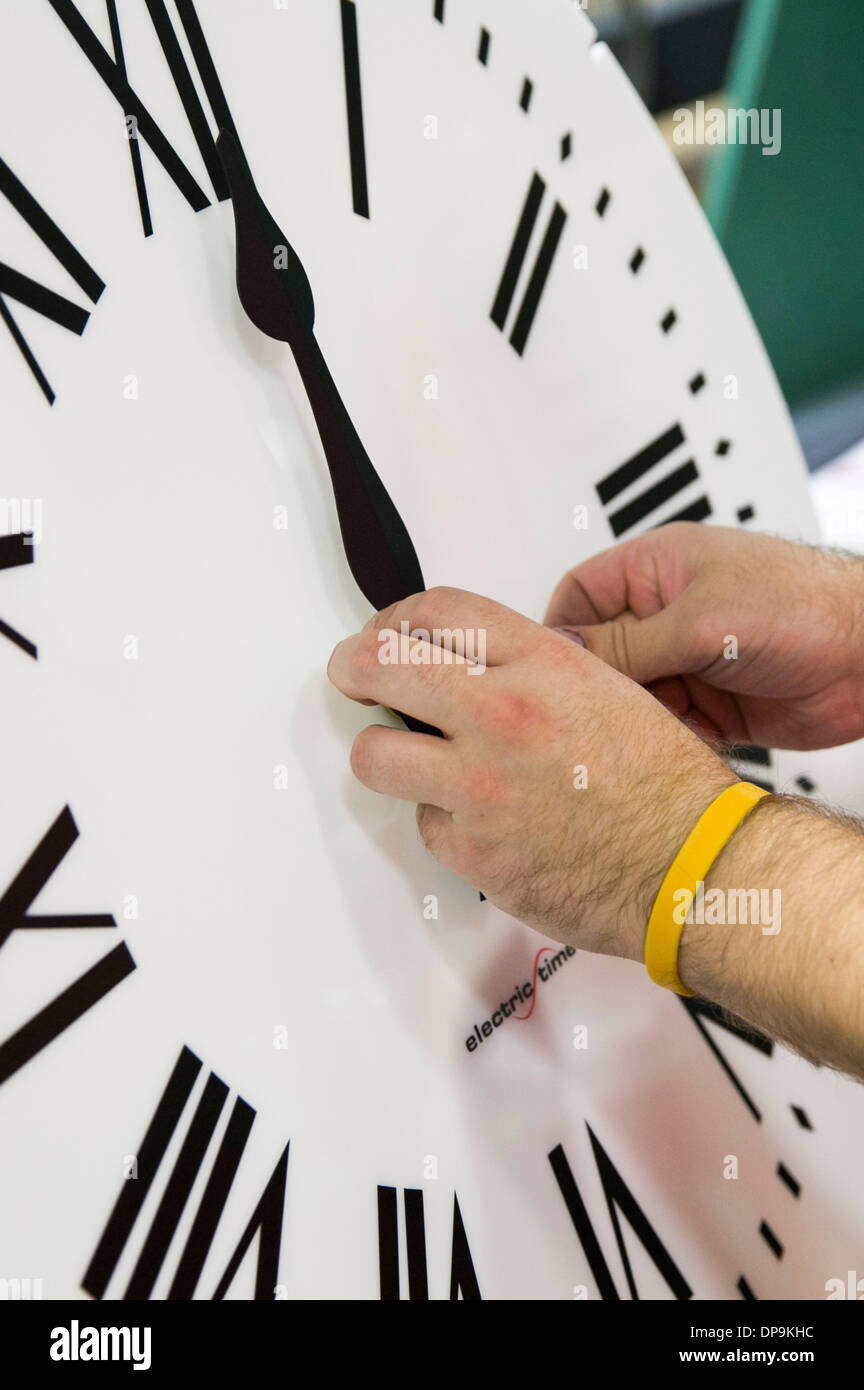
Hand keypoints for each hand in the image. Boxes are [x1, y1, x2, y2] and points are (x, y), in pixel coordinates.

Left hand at [327, 588, 734, 957]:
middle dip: (353, 668)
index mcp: (543, 665)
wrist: (695, 866)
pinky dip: (444, 823)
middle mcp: (503, 715)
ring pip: (375, 754)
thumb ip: (533, 671)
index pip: (435, 611)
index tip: (386, 632)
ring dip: (384, 753)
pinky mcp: (471, 850)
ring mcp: (479, 786)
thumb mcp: (607, 690)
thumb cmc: (667, 787)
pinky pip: (424, 824)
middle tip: (353, 677)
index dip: (395, 618)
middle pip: (381, 665)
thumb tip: (472, 667)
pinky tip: (481, 822)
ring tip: (403, 757)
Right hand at [545, 523, 863, 750]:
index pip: (580, 597)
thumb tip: (566, 654)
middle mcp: (668, 614)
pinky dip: (665, 737)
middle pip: (601, 655)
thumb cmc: (808, 605)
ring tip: (640, 729)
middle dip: (601, 684)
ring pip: (631, 696)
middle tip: (596, 710)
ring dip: (635, 716)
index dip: (562, 633)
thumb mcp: (700, 620)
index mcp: (658, 568)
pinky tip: (673, 742)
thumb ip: (628, 642)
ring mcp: (689, 660)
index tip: (552, 671)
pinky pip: (665, 725)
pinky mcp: (711, 704)